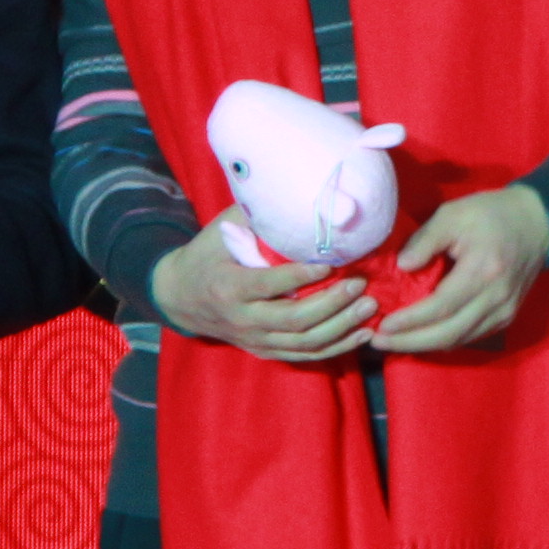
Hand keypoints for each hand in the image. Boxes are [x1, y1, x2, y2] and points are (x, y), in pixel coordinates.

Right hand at [152, 224, 375, 363]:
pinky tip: (362, 334)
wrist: (179, 296)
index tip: (332, 264)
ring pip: (303, 342)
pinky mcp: (264, 350)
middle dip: (332, 304)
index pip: (269, 285)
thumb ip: (259, 216)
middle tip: (361, 284)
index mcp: (229, 286)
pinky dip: (335, 348)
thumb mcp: (224, 229)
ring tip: (370, 306)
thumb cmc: (209, 254)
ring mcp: (254, 339)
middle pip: (293, 319)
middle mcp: (242, 318)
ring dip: (340, 327)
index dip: (302, 277)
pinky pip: (304, 355)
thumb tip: (302, 192)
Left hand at [375, 184, 548, 354]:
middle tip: (378, 341)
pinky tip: (421, 336)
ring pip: (459, 340)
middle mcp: (496, 298)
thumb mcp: (454, 214)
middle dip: (411, 342)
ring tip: (393, 342)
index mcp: (483, 271)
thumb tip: (402, 267)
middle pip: (449, 333)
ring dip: (424, 345)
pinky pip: (470, 337)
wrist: (537, 223)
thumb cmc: (492, 215)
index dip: (410, 321)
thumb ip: (425, 239)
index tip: (382, 325)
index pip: (442, 307)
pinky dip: (443, 340)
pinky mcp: (506, 316)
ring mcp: (504, 311)